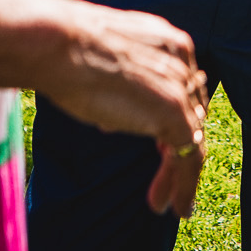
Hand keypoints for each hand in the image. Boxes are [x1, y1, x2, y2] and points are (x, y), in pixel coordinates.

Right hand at [31, 1, 209, 218]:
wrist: (58, 44)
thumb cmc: (64, 53)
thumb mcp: (103, 66)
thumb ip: (119, 87)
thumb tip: (114, 120)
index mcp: (167, 43)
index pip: (182, 89)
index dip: (171, 122)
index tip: (159, 148)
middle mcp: (182, 61)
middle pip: (192, 114)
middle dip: (178, 150)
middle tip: (166, 182)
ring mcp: (180, 86)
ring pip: (192, 139)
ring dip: (181, 177)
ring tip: (170, 206)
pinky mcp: (173, 112)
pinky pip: (188, 156)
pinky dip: (183, 185)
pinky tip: (172, 207)